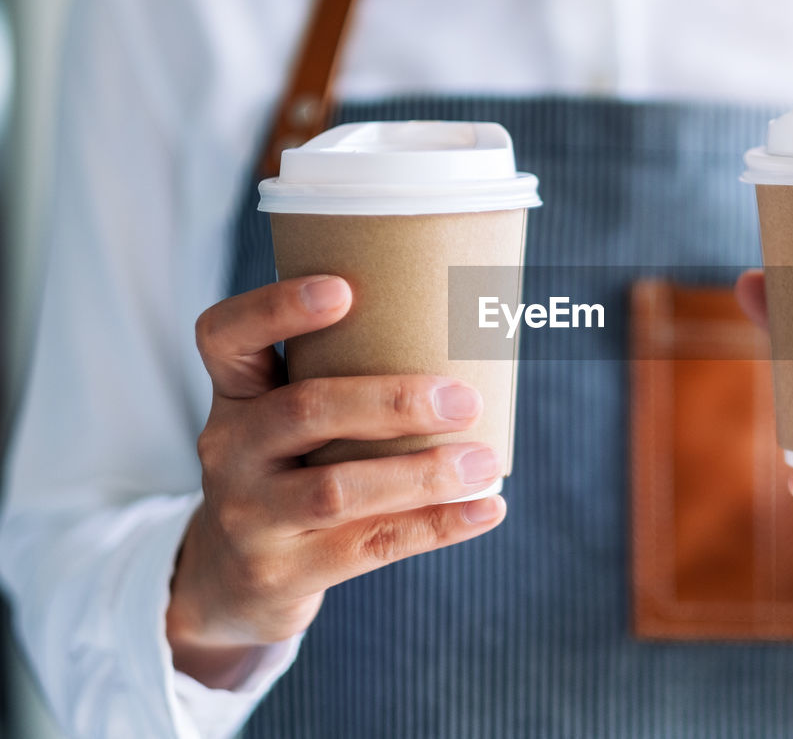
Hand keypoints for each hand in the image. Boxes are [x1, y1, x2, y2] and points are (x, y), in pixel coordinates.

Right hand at [167, 276, 506, 687]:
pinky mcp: (278, 573)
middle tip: (465, 400)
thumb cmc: (290, 474)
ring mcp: (248, 516)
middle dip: (392, 402)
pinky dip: (437, 525)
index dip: (275, 308)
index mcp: (236, 396)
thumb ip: (347, 385)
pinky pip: (368, 547)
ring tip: (485, 461)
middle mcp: (229, 450)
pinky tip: (487, 509)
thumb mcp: (287, 424)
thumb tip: (474, 340)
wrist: (229, 581)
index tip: (343, 289)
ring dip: (422, 474)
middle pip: (303, 411)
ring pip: (335, 490)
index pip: (226, 337)